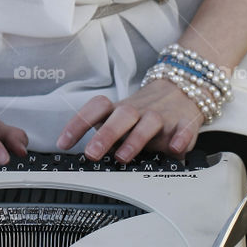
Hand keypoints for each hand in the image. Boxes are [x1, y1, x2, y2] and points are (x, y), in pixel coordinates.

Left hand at [55, 77, 204, 161]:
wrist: (181, 89)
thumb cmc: (143, 113)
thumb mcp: (121, 120)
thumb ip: (106, 136)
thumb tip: (84, 157)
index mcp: (119, 109)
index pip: (96, 109)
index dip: (78, 123)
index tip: (63, 143)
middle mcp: (138, 111)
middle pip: (121, 116)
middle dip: (105, 134)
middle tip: (91, 153)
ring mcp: (161, 115)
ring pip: (149, 121)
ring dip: (135, 139)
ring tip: (123, 157)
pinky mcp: (183, 123)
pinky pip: (183, 128)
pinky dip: (180, 138)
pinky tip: (174, 148)